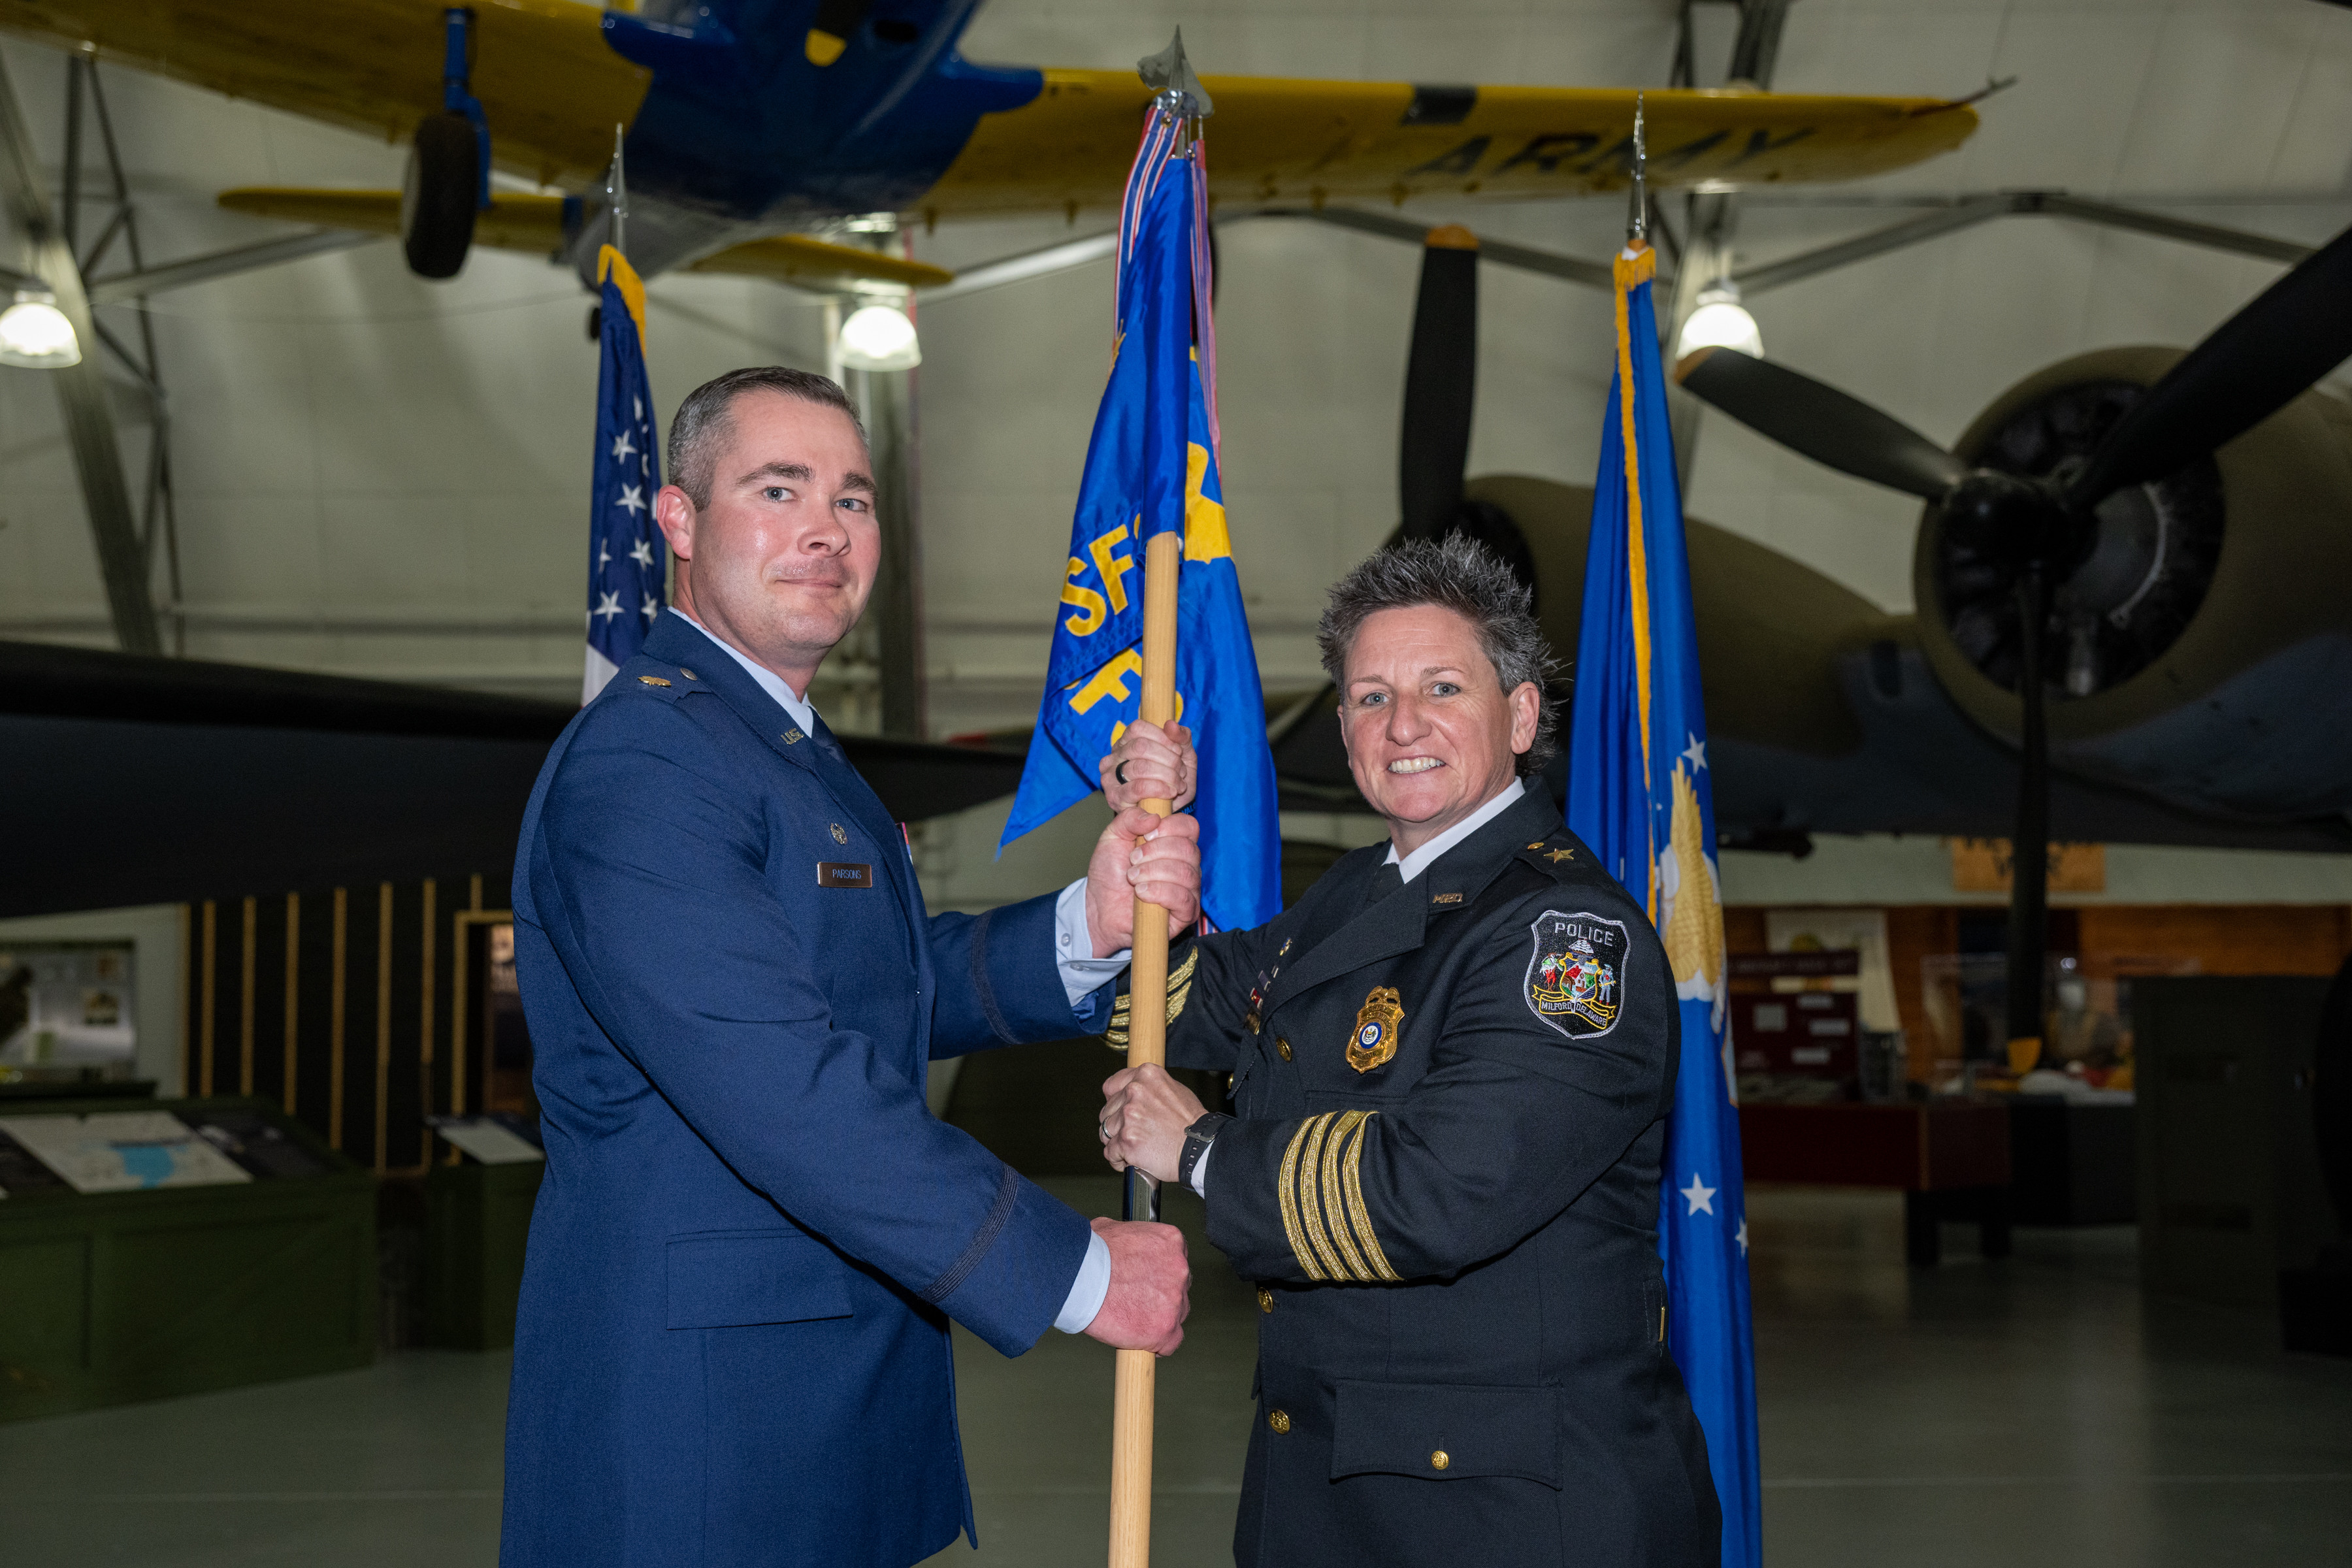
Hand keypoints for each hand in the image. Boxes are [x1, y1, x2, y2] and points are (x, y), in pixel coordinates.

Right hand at [1082, 1216, 1189, 1354]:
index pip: (1176, 1262)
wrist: (1080, 1278)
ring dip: (1158, 1318)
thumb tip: (1123, 1245)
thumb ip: (1131, 1239)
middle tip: (1136, 1300)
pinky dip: (1157, 1343)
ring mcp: (1175, 1300)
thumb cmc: (1090, 1254)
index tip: (1146, 1283)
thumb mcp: (1113, 1229)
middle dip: (1160, 1297)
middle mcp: (1179, 1269)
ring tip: (1131, 1318)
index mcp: (1171, 1242)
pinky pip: (1171, 1342)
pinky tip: (1141, 1339)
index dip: (1159, 1275)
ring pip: (1176, 1315)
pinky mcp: (1165, 1327)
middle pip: (1179, 1289)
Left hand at [1084, 807, 1199, 957]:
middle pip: (1188, 849)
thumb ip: (1129, 818)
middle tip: (1132, 860)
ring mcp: (1189, 888)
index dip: (1169, 827)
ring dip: (1153, 873)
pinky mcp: (1186, 912)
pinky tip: (1141, 893)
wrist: (1101, 907)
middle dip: (1155, 852)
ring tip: (1132, 878)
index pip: (1189, 826)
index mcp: (1174, 842)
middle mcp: (1186, 864)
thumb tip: (1153, 817)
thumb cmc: (1111, 872)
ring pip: (1186, 873)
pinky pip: (1184, 898)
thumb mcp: (1113, 836)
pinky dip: (1159, 892)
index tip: (1146, 835)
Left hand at [1099, 1063, 1205, 1184]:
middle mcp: (1135, 1092)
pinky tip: (1130, 1160)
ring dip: (1117, 1142)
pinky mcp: (1126, 1140)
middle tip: (1133, 1133)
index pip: (1111, 1086)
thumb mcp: (1174, 1089)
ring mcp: (1129, 1116)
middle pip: (1107, 1111)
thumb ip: (1149, 1088)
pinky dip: (1118, 1159)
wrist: (1200, 1147)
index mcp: (1145, 1076)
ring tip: (1133, 1147)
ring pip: (1105, 1132)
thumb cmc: (1191, 1122)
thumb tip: (1131, 1093)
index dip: (1114, 1101)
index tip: (1118, 1110)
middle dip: (1116, 1124)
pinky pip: (1110, 1152)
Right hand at [1101, 720, 1196, 812]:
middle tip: (1181, 771)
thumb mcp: (1184, 755)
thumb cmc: (1174, 779)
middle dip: (1168, 759)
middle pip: (1140, 747)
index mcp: (1126, 741)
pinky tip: (1170, 792)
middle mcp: (1113, 757)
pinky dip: (1160, 789)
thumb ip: (1181, 737)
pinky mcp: (1115, 798)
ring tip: (1178, 784)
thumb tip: (1171, 724)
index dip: (1162, 738)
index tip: (1178, 752)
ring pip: (1140, 767)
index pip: (1138, 728)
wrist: (1171, 810)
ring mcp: (1110, 777)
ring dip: (1167, 775)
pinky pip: (1138, 788)